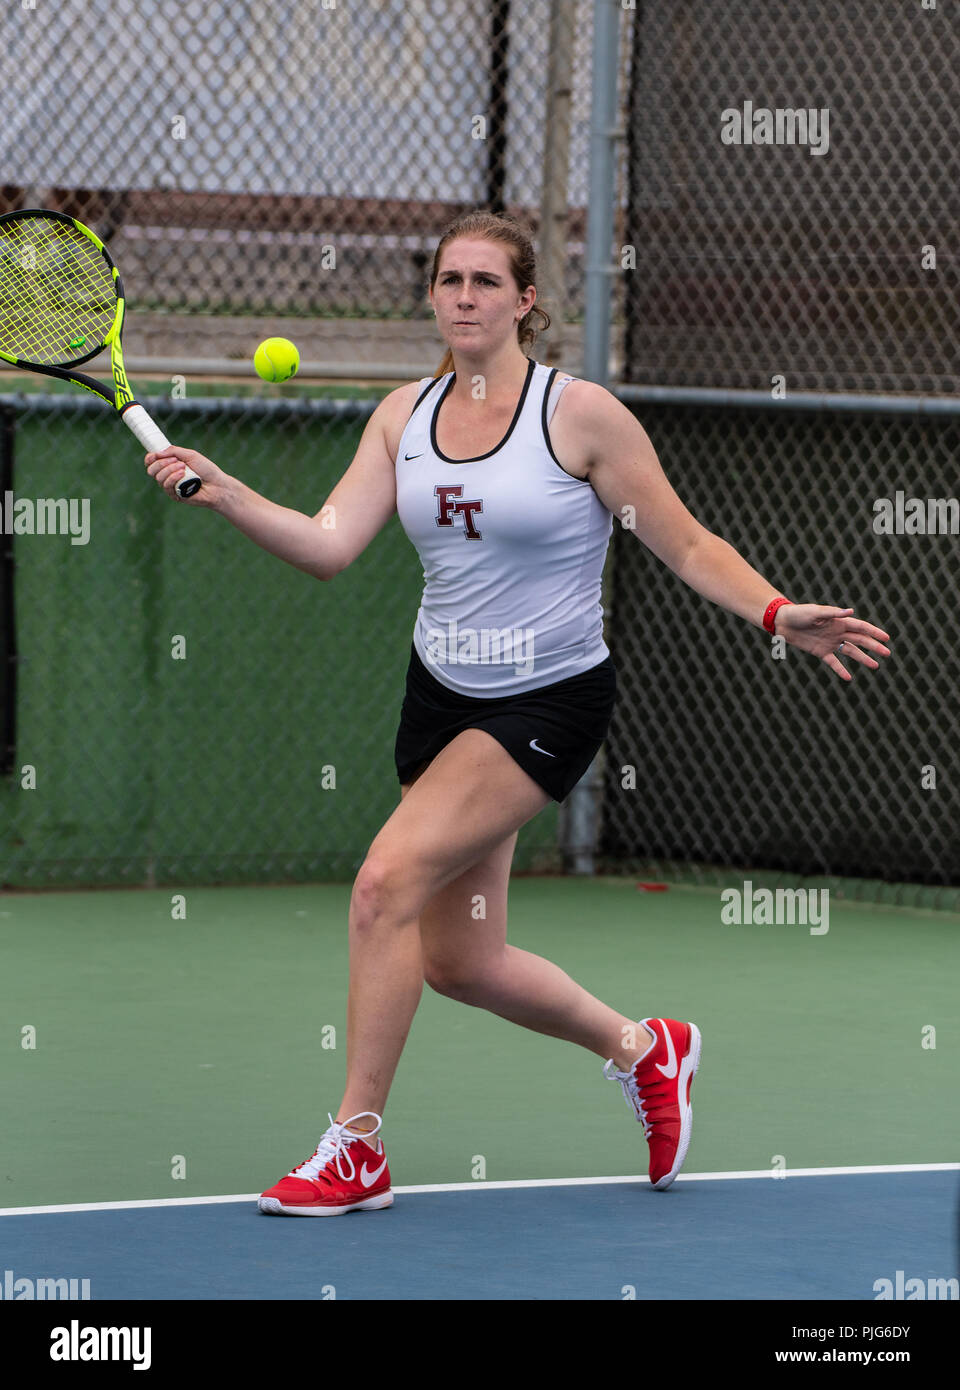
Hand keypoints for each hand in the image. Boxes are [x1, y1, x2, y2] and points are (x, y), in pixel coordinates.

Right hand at [144, 446, 227, 507]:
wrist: (218, 485)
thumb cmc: (206, 469)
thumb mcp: (190, 455)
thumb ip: (173, 451)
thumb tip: (157, 452)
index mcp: (170, 465)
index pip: (152, 462)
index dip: (150, 458)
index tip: (154, 455)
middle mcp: (168, 476)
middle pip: (151, 470)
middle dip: (161, 463)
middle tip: (177, 460)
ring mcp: (171, 486)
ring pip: (158, 477)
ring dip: (170, 470)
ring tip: (184, 467)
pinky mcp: (175, 495)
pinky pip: (166, 486)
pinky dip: (173, 478)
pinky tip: (182, 475)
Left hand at [775, 604, 891, 681]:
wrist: (783, 622)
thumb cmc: (799, 613)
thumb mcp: (815, 612)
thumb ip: (832, 613)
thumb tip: (851, 612)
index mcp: (839, 621)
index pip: (861, 627)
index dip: (874, 632)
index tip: (886, 638)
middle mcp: (837, 632)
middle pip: (860, 640)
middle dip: (874, 646)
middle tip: (887, 653)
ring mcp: (830, 642)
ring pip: (850, 652)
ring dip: (863, 658)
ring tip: (875, 666)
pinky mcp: (820, 652)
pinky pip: (833, 662)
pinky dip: (841, 670)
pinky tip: (849, 678)